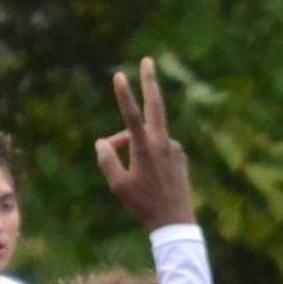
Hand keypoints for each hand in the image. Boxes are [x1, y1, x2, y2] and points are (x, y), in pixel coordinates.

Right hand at [94, 56, 194, 229]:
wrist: (175, 222)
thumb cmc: (143, 205)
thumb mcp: (117, 186)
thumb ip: (107, 160)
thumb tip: (102, 142)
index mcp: (145, 148)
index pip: (132, 115)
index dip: (124, 95)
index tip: (119, 75)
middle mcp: (162, 143)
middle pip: (155, 105)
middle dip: (150, 82)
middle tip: (148, 60)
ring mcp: (174, 148)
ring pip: (148, 137)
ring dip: (134, 145)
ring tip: (132, 177)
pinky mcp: (180, 156)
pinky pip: (159, 149)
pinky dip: (148, 156)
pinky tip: (150, 179)